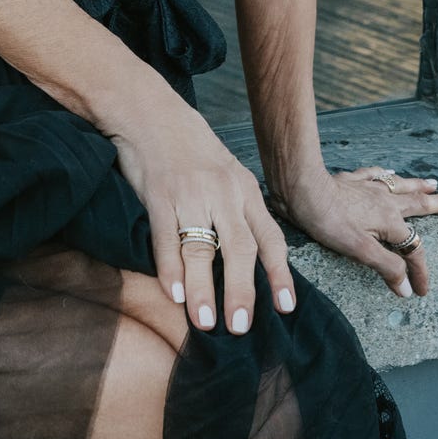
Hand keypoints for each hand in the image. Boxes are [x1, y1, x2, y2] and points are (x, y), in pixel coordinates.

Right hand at [108, 88, 296, 335]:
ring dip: (204, 290)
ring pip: (201, 249)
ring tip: (204, 323)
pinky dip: (170, 269)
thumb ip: (238, 211)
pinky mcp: (159, 195)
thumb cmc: (191, 148)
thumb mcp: (226, 173)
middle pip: (240, 248)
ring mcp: (190, 193)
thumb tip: (250, 259)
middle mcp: (223, 192)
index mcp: (244, 189)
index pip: (270, 237)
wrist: (151, 111)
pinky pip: (167, 238)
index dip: (280, 273)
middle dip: (243, 291)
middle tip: (241, 327)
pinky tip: (174, 294)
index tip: (286, 308)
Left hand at [271, 164, 437, 297]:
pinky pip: (375, 175)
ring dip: (419, 187)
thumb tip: (407, 288)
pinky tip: (388, 172)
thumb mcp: (359, 251)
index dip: (420, 272)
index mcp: (389, 220)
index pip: (413, 249)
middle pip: (419, 204)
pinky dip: (386, 175)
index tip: (422, 292)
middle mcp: (385, 201)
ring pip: (401, 186)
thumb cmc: (329, 221)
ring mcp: (368, 187)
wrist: (303, 189)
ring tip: (434, 184)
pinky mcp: (351, 180)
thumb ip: (386, 267)